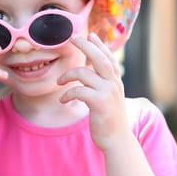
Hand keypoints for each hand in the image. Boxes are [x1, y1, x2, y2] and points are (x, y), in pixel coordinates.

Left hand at [57, 33, 130, 151]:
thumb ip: (104, 83)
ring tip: (59, 81)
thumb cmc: (109, 118)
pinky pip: (79, 90)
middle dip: (85, 45)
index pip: (108, 57)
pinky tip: (63, 99)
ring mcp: (107, 92)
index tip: (90, 35)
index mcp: (115, 80)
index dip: (99, 45)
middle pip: (98, 58)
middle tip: (72, 37)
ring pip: (84, 73)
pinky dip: (67, 93)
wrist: (117, 140)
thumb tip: (92, 70)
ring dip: (67, 75)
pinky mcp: (99, 103)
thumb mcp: (110, 97)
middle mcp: (113, 83)